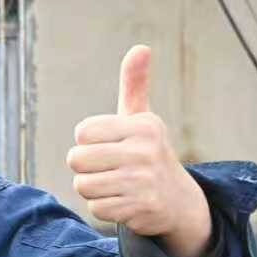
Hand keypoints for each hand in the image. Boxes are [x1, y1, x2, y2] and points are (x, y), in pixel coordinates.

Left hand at [68, 44, 212, 256]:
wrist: (179, 201)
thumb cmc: (148, 152)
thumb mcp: (143, 118)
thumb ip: (135, 84)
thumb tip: (141, 48)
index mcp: (143, 125)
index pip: (82, 132)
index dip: (88, 141)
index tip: (110, 144)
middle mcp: (145, 151)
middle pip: (76, 160)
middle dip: (86, 167)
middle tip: (110, 167)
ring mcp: (144, 181)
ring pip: (83, 185)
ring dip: (94, 189)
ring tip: (117, 184)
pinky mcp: (140, 208)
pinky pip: (96, 209)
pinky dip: (104, 208)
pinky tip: (124, 201)